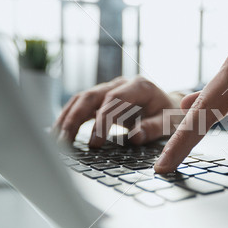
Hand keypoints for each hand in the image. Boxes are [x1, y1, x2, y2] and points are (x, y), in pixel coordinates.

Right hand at [53, 76, 183, 146]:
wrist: (172, 106)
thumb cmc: (172, 115)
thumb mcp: (171, 123)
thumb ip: (154, 128)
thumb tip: (134, 137)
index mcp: (140, 86)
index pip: (113, 100)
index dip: (101, 121)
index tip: (94, 143)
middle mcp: (121, 84)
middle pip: (91, 96)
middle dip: (75, 119)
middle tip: (63, 142)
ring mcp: (110, 89)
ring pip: (82, 99)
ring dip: (67, 118)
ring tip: (55, 140)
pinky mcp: (103, 98)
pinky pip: (82, 106)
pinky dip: (69, 118)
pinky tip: (58, 132)